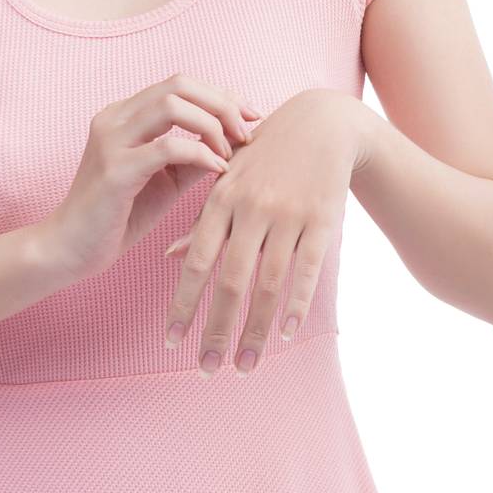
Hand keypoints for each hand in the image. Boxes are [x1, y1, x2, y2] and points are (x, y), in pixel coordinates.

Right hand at [39, 73, 263, 281]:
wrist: (70, 250)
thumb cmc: (119, 217)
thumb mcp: (166, 180)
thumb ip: (195, 156)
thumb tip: (235, 140)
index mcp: (123, 115)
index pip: (180, 84)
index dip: (221, 94)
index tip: (251, 117)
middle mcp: (114, 118)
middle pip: (179, 83)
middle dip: (222, 102)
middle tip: (247, 131)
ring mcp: (111, 140)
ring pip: (172, 104)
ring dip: (213, 124)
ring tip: (229, 152)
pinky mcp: (115, 169)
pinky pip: (168, 146)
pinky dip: (202, 153)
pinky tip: (217, 170)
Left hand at [160, 87, 371, 375]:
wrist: (322, 123)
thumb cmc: (266, 155)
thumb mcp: (229, 177)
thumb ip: (202, 219)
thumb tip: (170, 258)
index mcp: (222, 197)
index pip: (196, 260)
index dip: (183, 303)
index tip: (171, 341)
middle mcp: (252, 208)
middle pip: (232, 281)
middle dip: (217, 329)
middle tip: (206, 369)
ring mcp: (289, 214)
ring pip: (269, 284)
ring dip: (256, 330)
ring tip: (245, 365)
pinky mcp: (322, 218)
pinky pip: (307, 270)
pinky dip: (296, 303)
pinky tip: (285, 333)